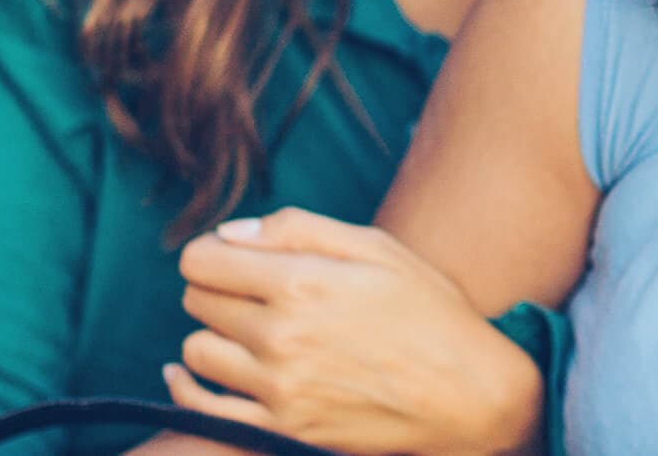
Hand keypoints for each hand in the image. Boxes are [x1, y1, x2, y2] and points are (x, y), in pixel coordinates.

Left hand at [168, 207, 543, 455]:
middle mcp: (282, 335)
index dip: (211, 253)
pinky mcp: (283, 428)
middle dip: (218, 289)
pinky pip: (202, 407)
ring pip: (197, 351)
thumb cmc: (429, 311)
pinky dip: (189, 388)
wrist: (468, 393)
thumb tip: (228, 233)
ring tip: (251, 334)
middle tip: (253, 294)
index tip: (230, 259)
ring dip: (215, 337)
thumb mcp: (376, 248)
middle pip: (196, 300)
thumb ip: (297, 229)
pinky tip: (189, 374)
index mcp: (302, 282)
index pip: (202, 260)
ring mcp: (279, 388)